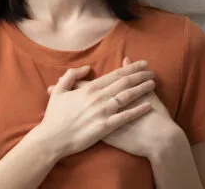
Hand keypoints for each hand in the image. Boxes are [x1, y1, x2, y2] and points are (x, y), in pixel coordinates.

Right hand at [35, 60, 156, 159]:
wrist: (51, 139)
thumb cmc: (54, 116)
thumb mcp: (59, 91)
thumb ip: (72, 76)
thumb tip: (87, 68)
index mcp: (89, 88)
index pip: (115, 74)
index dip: (130, 68)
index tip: (142, 64)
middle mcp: (98, 97)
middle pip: (124, 83)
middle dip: (140, 75)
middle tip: (152, 71)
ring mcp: (102, 112)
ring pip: (127, 97)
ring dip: (142, 89)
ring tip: (153, 84)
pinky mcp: (105, 127)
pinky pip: (125, 117)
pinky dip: (138, 110)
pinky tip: (149, 106)